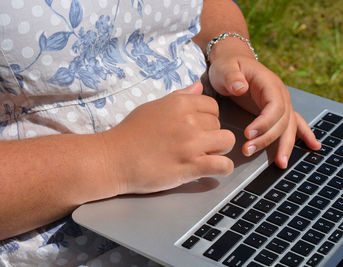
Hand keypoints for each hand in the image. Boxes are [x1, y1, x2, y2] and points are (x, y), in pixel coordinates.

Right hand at [99, 81, 234, 194]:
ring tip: (205, 156)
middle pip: (220, 124)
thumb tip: (199, 86)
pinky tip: (213, 169)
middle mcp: (189, 121)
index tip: (198, 128)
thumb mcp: (153, 107)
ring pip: (227, 142)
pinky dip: (223, 169)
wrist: (112, 159)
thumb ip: (179, 96)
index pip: (213, 106)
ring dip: (220, 150)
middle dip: (211, 135)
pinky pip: (223, 166)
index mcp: (180, 103)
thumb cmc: (130, 133)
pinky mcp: (191, 166)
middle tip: (195, 145)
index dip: (208, 118)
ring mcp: (191, 144)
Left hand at [208, 45, 319, 168]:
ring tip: (280, 164)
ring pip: (289, 128)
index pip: (274, 106)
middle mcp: (280, 95)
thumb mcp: (225, 68)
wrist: (234, 62)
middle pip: (282, 121)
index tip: (248, 134)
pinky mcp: (277, 112)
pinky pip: (294, 125)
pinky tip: (314, 147)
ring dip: (285, 146)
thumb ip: (231, 77)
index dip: (264, 122)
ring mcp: (281, 104)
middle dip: (268, 139)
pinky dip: (304, 136)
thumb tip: (240, 87)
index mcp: (270, 84)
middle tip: (249, 150)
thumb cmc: (229, 66)